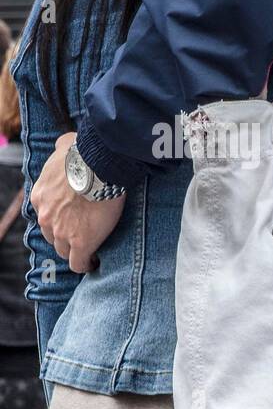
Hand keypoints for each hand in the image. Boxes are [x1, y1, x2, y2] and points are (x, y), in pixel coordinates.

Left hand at [30, 133, 124, 273]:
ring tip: (90, 251)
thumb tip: (66, 144)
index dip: (61, 221)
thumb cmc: (84, 154)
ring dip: (76, 251)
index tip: (74, 222)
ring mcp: (62, 231)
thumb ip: (61, 149)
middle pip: (53, 236)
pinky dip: (86, 264)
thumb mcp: (63, 146)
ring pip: (64, 251)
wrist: (97, 167)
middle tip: (83, 236)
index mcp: (41, 197)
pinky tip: (94, 264)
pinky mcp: (81, 242)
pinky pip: (79, 262)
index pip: (47, 217)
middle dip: (66, 237)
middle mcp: (46, 217)